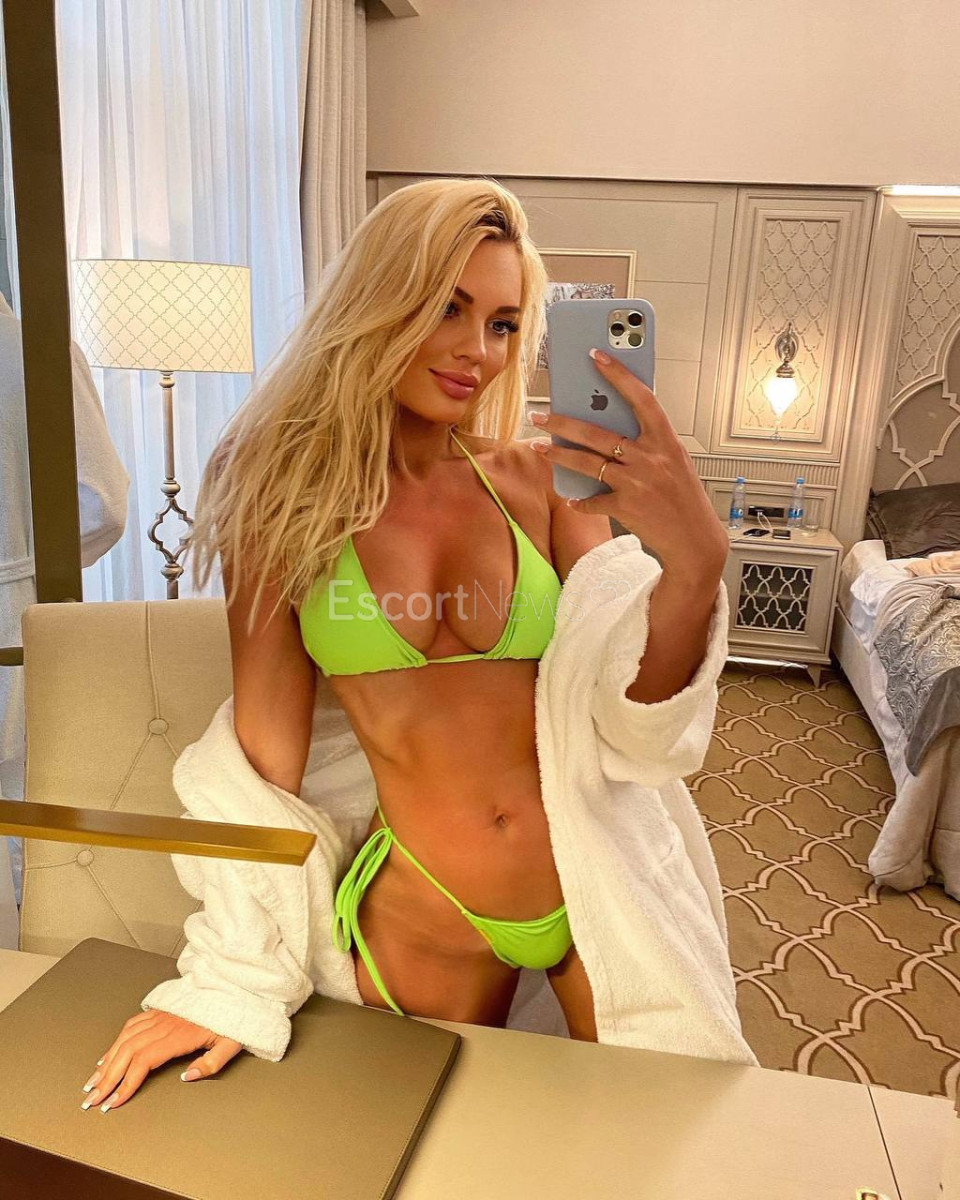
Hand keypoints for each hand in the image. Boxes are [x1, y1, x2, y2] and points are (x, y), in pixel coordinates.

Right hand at [80, 1010, 242, 1111]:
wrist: (234, 988)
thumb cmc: (233, 1018)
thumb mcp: (232, 1044)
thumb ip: (211, 1063)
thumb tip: (188, 1077)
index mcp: (180, 1034)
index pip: (144, 1061)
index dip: (126, 1083)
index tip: (114, 1102)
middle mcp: (165, 1024)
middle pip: (128, 1052)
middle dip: (107, 1079)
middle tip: (92, 1099)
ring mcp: (160, 1015)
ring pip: (125, 1039)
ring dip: (106, 1062)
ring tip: (92, 1083)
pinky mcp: (159, 1011)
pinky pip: (131, 1026)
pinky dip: (116, 1042)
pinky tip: (107, 1056)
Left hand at [530, 348, 727, 583]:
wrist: (695, 540)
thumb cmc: (682, 497)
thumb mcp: (672, 462)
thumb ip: (646, 443)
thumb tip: (607, 425)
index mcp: (666, 441)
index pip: (642, 398)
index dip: (618, 374)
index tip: (596, 355)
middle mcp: (651, 459)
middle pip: (598, 433)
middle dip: (563, 421)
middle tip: (540, 414)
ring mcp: (637, 483)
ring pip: (586, 462)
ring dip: (557, 453)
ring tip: (538, 445)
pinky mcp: (626, 508)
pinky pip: (593, 500)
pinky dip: (580, 500)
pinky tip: (572, 498)